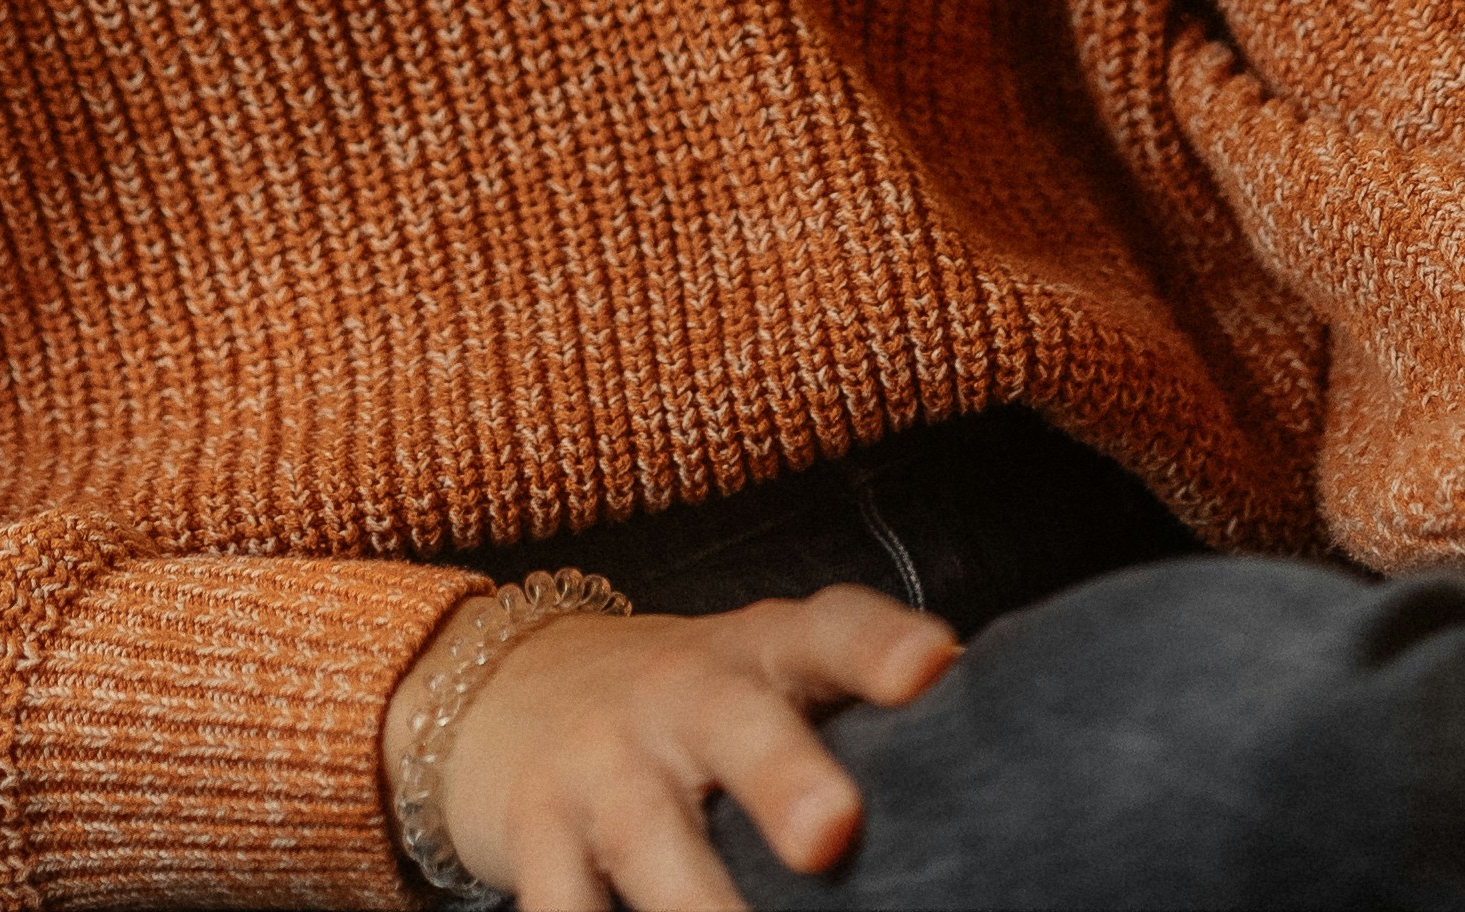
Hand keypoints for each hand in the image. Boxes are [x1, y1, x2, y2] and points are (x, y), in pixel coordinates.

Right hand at [385, 584, 958, 911]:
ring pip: (647, 839)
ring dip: (697, 907)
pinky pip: (562, 902)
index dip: (880, 645)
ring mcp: (600, 764)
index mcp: (756, 656)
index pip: (828, 630)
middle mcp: (678, 697)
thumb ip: (853, 723)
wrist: (501, 684)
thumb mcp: (759, 686)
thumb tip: (1014, 799)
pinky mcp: (536, 831)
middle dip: (783, 776)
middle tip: (831, 832)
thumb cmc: (683, 708)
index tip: (936, 668)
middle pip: (735, 725)